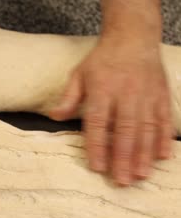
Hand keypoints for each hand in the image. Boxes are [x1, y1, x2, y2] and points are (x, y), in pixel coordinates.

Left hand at [49, 39, 172, 184]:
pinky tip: (163, 156)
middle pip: (124, 130)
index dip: (97, 145)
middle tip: (121, 181)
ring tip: (141, 175)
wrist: (133, 36)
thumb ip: (68, 97)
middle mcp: (125, 94)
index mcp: (101, 90)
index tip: (97, 166)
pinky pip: (164, 119)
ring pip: (146, 129)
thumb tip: (53, 117)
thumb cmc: (102, 59)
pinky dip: (164, 138)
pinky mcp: (161, 95)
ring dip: (144, 154)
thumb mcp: (79, 74)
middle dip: (123, 157)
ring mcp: (146, 95)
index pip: (98, 122)